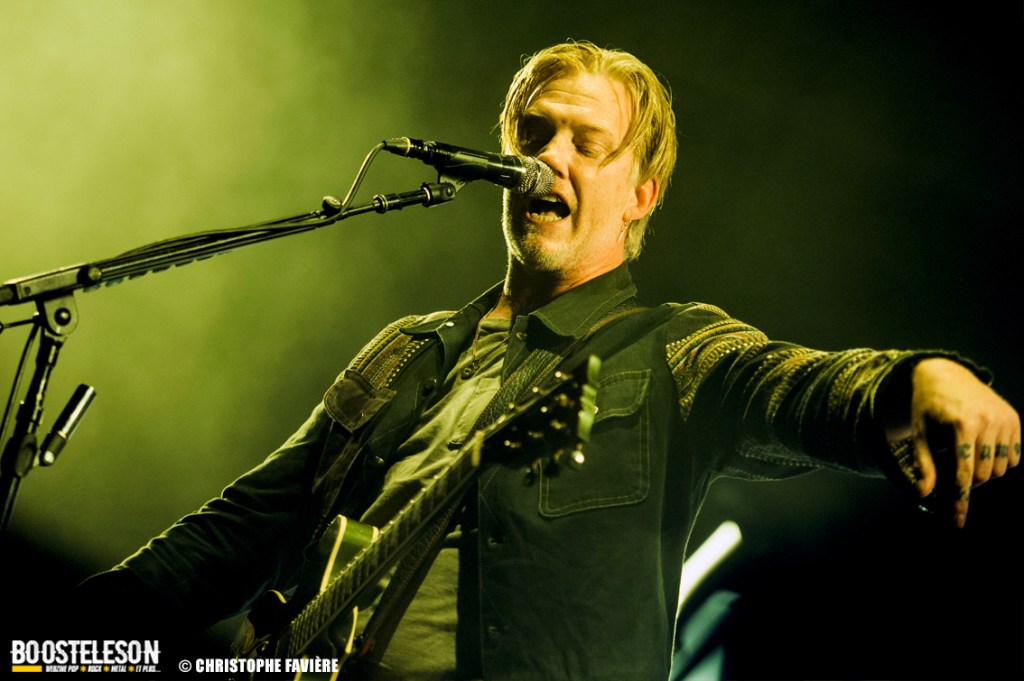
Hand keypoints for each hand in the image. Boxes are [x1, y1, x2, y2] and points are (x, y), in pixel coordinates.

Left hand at [909, 358, 1019, 526]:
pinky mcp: (1014, 419)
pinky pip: (1014, 456)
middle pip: (984, 474)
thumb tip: (923, 494)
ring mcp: (1004, 419)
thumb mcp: (919, 433)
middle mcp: (987, 421)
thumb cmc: (927, 406)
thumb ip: (924, 464)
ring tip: (966, 453)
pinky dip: (1001, 460)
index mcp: (962, 424)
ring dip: (985, 470)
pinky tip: (983, 447)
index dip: (960, 500)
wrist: (944, 374)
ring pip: (1001, 468)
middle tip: (953, 469)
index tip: (957, 522)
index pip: (963, 473)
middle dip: (969, 480)